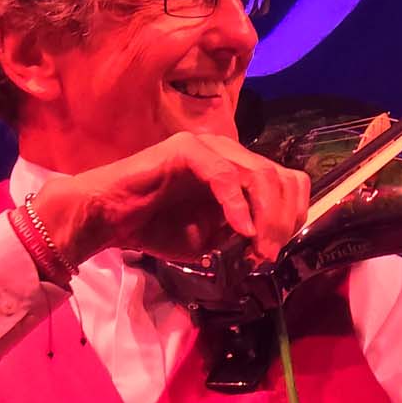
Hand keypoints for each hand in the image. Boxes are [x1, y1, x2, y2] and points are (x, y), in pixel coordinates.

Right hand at [29, 132, 310, 263]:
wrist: (108, 218)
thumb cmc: (155, 226)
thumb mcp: (211, 239)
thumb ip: (241, 236)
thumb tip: (268, 244)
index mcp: (240, 170)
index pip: (288, 181)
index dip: (294, 213)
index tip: (282, 248)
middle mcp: (230, 153)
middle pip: (280, 178)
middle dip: (282, 221)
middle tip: (269, 255)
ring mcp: (209, 147)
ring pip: (258, 174)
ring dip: (265, 217)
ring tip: (257, 248)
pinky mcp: (187, 149)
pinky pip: (225, 175)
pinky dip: (237, 205)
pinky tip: (240, 231)